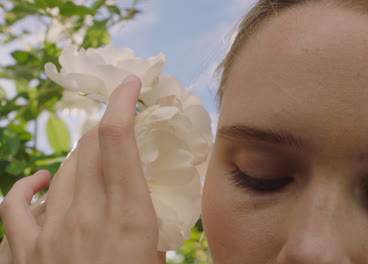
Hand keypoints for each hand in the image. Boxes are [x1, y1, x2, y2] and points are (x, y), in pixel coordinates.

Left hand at [0, 76, 165, 263]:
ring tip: (91, 165)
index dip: (122, 102)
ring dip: (79, 158)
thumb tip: (146, 207)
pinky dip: (27, 186)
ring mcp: (50, 231)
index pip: (119, 138)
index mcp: (129, 216)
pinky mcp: (23, 251)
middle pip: (89, 145)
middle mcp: (87, 214)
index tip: (129, 84)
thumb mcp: (156, 260)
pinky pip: (14, 203)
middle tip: (117, 128)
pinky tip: (40, 182)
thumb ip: (153, 230)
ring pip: (60, 169)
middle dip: (106, 128)